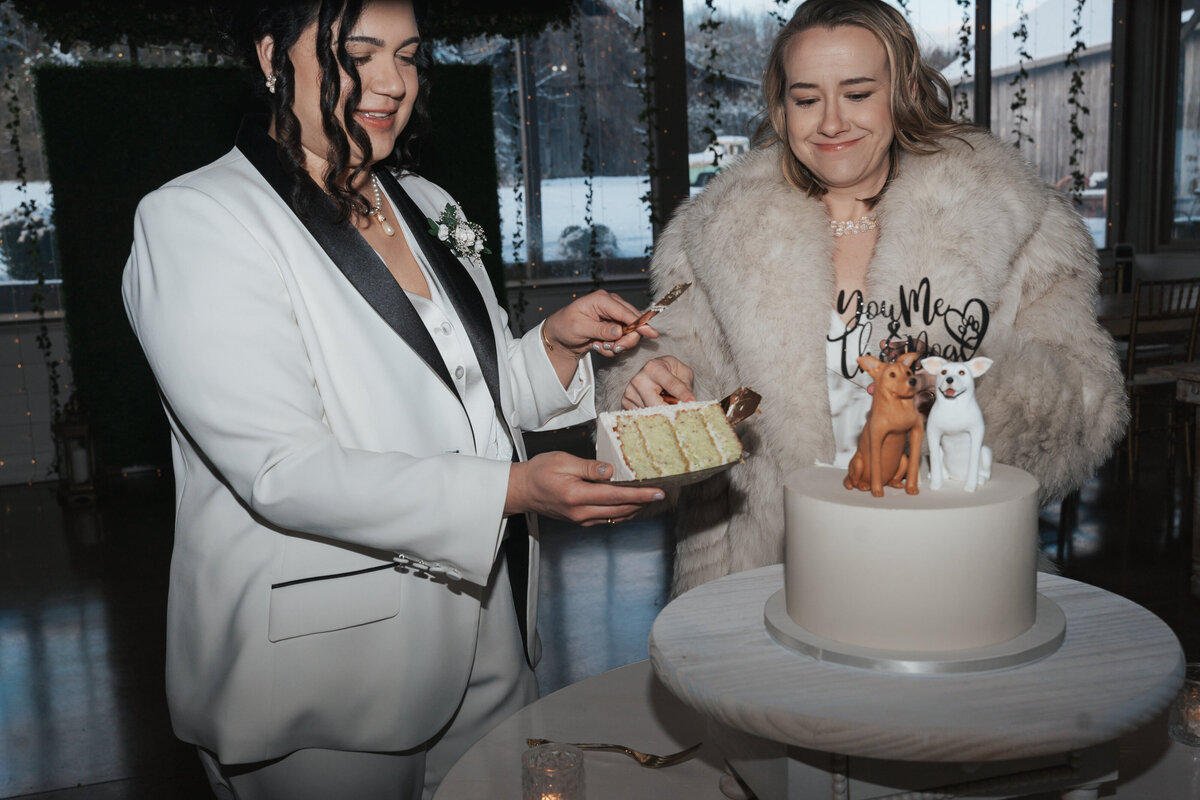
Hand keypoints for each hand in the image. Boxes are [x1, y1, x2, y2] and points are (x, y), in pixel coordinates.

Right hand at [505, 452, 664, 525]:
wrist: (522, 490)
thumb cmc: (539, 472)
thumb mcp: (563, 461)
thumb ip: (589, 467)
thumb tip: (611, 471)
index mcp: (577, 495)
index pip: (616, 496)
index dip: (639, 495)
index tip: (658, 492)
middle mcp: (581, 512)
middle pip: (621, 510)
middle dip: (643, 502)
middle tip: (662, 493)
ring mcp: (581, 519)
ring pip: (616, 517)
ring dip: (635, 508)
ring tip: (651, 497)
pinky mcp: (581, 520)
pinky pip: (608, 519)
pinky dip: (623, 512)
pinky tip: (632, 503)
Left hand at [542, 290, 658, 358]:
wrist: (560, 336)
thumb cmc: (564, 326)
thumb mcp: (580, 328)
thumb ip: (600, 329)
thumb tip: (619, 330)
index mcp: (602, 300)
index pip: (625, 312)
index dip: (639, 323)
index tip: (650, 333)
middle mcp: (611, 305)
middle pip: (633, 322)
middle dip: (626, 339)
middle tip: (614, 349)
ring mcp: (614, 316)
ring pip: (630, 333)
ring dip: (617, 345)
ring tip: (600, 346)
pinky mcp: (614, 327)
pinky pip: (623, 339)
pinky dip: (613, 347)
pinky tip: (600, 346)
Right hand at [621, 356, 694, 408]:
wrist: (651, 371)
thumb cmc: (668, 371)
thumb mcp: (682, 372)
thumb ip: (685, 385)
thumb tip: (687, 402)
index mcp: (653, 368)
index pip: (671, 384)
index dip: (683, 395)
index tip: (692, 403)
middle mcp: (638, 379)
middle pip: (657, 404)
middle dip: (670, 410)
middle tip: (681, 415)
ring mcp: (629, 392)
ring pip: (650, 412)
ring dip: (662, 413)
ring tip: (667, 407)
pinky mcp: (625, 402)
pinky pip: (642, 415)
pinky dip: (652, 415)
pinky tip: (656, 408)